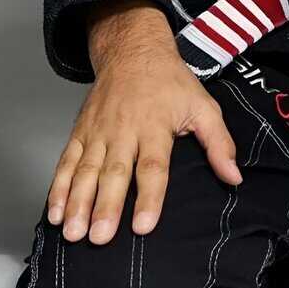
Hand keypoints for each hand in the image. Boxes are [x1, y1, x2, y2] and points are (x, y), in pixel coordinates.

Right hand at [46, 22, 241, 243]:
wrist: (133, 50)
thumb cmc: (170, 82)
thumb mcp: (203, 106)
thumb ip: (219, 143)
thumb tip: (234, 177)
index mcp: (155, 126)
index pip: (153, 167)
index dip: (149, 197)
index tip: (144, 226)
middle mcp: (124, 130)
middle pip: (114, 173)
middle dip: (105, 206)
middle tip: (100, 237)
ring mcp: (98, 132)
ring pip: (86, 171)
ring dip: (77, 203)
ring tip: (73, 232)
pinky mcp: (81, 132)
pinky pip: (66, 162)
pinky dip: (58, 187)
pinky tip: (54, 212)